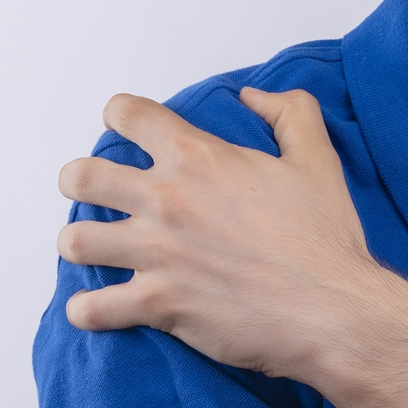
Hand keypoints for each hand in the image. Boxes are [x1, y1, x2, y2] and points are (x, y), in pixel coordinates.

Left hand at [57, 88, 389, 382]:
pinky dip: (88, 310)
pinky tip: (97, 307)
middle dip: (80, 181)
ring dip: (80, 245)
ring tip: (95, 250)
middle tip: (93, 191)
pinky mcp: (157, 303)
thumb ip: (290, 113)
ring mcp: (157, 254)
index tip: (123, 125)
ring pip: (75, 242)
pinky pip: (92, 308)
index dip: (121, 115)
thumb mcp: (318, 158)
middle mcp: (167, 200)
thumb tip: (255, 97)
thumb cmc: (324, 239)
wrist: (332, 309)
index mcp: (199, 157)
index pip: (130, 115)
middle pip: (82, 176)